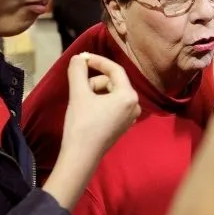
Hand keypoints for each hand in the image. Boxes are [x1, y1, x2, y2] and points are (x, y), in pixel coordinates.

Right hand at [43, 53, 139, 209]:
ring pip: (111, 94)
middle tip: (78, 91)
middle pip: (112, 82)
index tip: (82, 59)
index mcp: (129, 95)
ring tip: (81, 103)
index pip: (115, 69)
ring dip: (95, 93)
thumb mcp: (79, 93)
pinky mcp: (123, 126)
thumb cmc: (82, 123)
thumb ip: (78, 71)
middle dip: (94, 82)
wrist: (81, 156)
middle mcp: (135, 105)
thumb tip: (78, 58)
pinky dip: (100, 103)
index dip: (98, 61)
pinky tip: (87, 112)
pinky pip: (112, 106)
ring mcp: (131, 117)